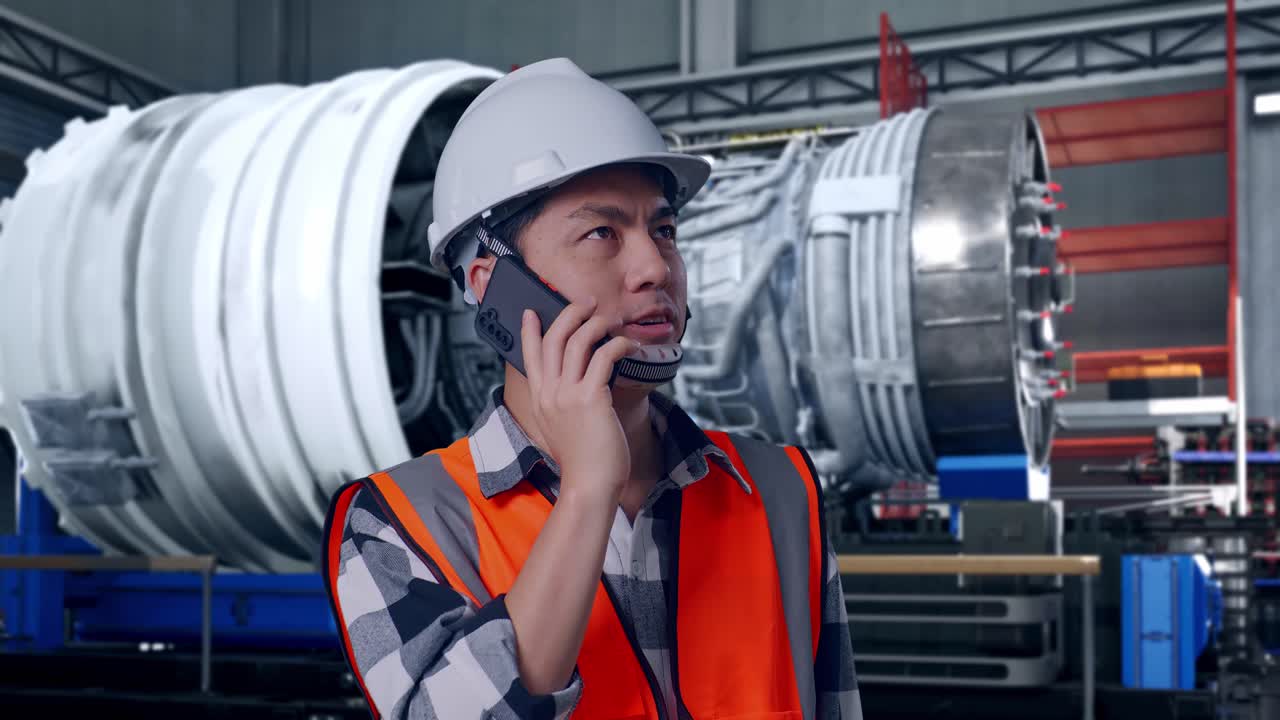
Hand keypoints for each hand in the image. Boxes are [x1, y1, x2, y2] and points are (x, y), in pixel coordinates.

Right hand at [520, 298, 636, 501]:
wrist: (589, 486)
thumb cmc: (582, 462)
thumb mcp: (559, 429)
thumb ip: (560, 406)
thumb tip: (574, 388)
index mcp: (538, 400)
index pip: (528, 356)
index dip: (529, 331)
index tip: (531, 312)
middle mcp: (548, 393)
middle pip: (553, 339)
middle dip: (569, 314)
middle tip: (586, 303)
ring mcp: (567, 395)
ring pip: (578, 341)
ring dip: (596, 324)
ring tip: (610, 321)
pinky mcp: (591, 398)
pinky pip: (604, 356)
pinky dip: (618, 344)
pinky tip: (629, 346)